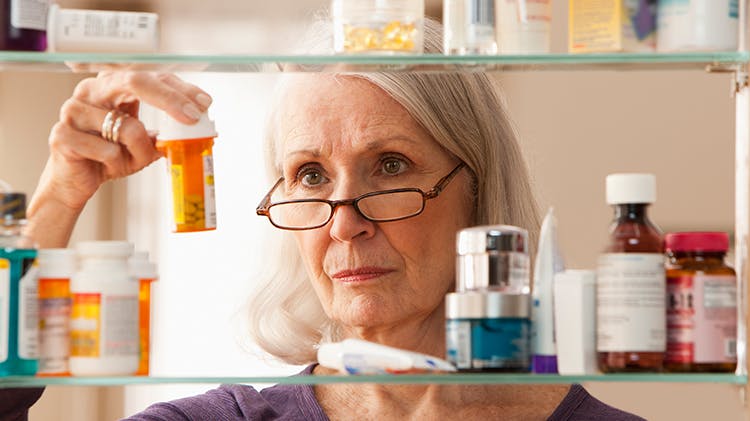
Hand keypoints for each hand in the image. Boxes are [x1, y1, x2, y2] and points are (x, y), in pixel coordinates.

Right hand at [26, 72, 211, 246]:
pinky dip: (115, 164)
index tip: (204, 103)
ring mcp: (73, 109)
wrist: (75, 181)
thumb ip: (166, 134)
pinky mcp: (62, 134)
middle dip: (169, 99)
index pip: (152, 77)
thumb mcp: (144, 144)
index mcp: (112, 86)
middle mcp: (91, 90)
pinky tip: (104, 165)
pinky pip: (107, 151)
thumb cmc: (109, 157)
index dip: (180, 89)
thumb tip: (201, 131)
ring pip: (126, 127)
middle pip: (135, 81)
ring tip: (125, 160)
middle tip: (192, 118)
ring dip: (138, 152)